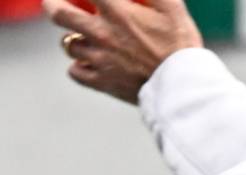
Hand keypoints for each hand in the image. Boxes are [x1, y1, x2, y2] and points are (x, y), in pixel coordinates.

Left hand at [43, 0, 202, 103]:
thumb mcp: (173, 8)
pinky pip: (75, 72)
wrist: (184, 87)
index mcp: (117, 12)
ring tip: (86, 39)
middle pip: (58, 13)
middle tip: (55, 2)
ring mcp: (99, 59)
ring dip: (74, 38)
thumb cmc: (182, 46)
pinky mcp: (102, 82)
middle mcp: (102, 34)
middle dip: (52, 3)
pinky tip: (90, 63)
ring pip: (68, 44)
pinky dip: (79, 66)